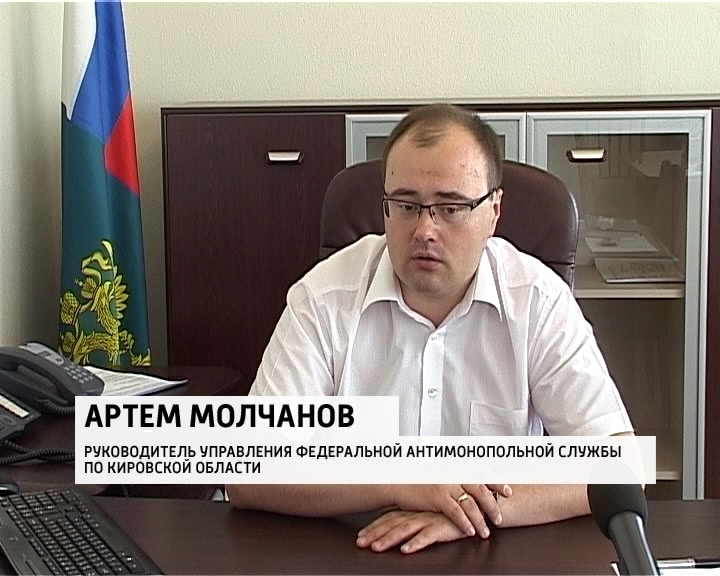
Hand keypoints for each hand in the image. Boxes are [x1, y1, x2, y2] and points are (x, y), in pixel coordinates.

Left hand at [356, 510, 471, 553]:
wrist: (474, 506)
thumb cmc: (450, 511)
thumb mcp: (428, 513)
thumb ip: (413, 517)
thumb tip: (395, 524)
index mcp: (413, 510)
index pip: (388, 518)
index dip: (373, 527)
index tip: (360, 536)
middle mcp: (418, 514)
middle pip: (392, 524)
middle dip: (374, 534)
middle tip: (361, 543)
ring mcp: (429, 519)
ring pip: (405, 529)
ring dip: (389, 539)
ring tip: (377, 548)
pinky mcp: (442, 526)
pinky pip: (427, 536)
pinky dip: (416, 542)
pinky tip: (406, 549)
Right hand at [390, 484, 510, 538]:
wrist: (398, 482)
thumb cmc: (417, 480)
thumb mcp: (439, 473)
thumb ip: (455, 478)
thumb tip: (471, 485)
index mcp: (455, 466)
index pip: (481, 472)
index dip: (497, 482)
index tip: (508, 490)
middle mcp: (453, 473)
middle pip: (480, 489)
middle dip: (493, 504)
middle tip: (500, 517)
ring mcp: (446, 484)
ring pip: (471, 503)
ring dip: (481, 519)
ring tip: (487, 531)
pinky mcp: (438, 497)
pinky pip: (457, 512)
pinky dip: (466, 523)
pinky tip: (471, 532)